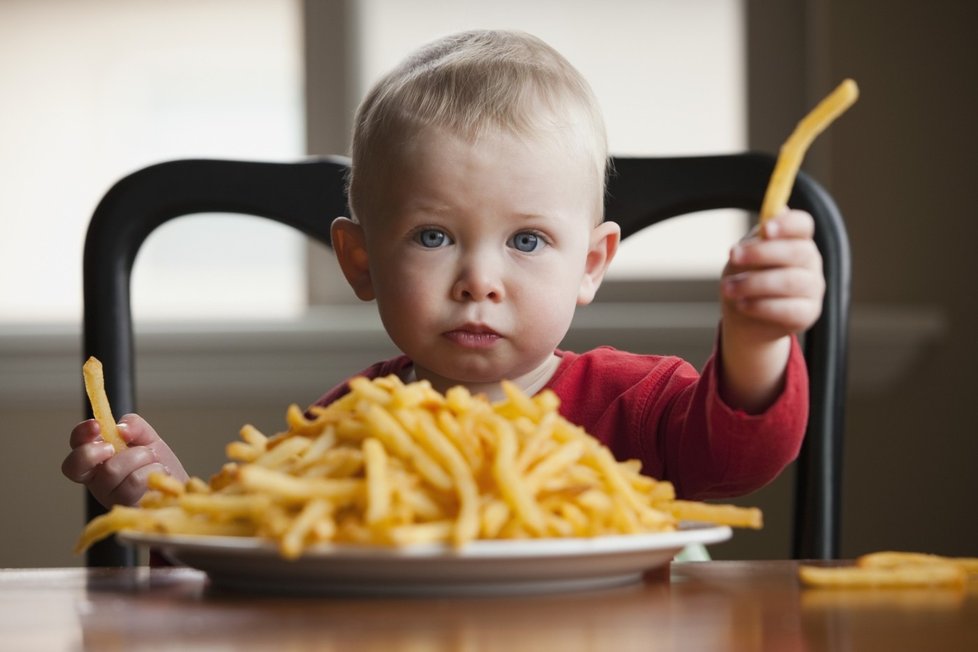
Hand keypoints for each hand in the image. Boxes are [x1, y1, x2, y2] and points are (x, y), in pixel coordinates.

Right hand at [61, 414, 187, 507]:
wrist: (178, 487)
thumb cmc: (157, 463)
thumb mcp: (146, 437)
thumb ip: (133, 425)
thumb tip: (121, 429)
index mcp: (97, 460)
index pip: (75, 447)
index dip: (80, 435)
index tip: (96, 426)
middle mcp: (97, 480)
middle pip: (83, 462)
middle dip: (106, 449)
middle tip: (122, 448)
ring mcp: (110, 496)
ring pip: (113, 469)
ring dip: (141, 457)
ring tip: (153, 461)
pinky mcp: (126, 506)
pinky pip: (134, 481)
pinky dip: (153, 469)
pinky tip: (159, 473)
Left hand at [721, 209, 824, 340]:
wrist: (744, 317)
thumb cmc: (746, 278)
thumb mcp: (746, 255)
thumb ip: (759, 238)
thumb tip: (778, 209)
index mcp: (797, 240)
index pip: (802, 224)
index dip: (787, 224)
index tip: (765, 228)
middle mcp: (810, 262)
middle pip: (797, 251)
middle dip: (761, 253)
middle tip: (732, 256)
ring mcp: (813, 288)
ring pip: (790, 281)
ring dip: (754, 283)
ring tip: (728, 288)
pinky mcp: (809, 313)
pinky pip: (788, 309)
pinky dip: (761, 306)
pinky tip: (742, 304)